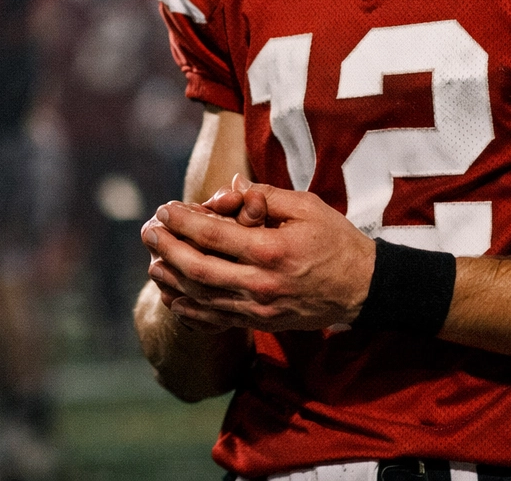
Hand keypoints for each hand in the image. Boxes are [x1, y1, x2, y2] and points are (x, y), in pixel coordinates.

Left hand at [141, 180, 375, 332]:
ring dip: (172, 280)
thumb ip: (265, 196)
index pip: (214, 236)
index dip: (183, 222)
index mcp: (272, 250)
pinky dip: (191, 311)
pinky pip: (217, 320)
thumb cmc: (335, 239)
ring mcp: (260, 308)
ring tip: (152, 263)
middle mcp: (262, 284)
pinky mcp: (261, 322)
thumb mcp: (306, 206)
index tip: (163, 209)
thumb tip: (230, 188)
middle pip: (199, 269)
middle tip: (147, 232)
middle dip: (168, 249)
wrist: (363, 288)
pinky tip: (173, 298)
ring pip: (203, 297)